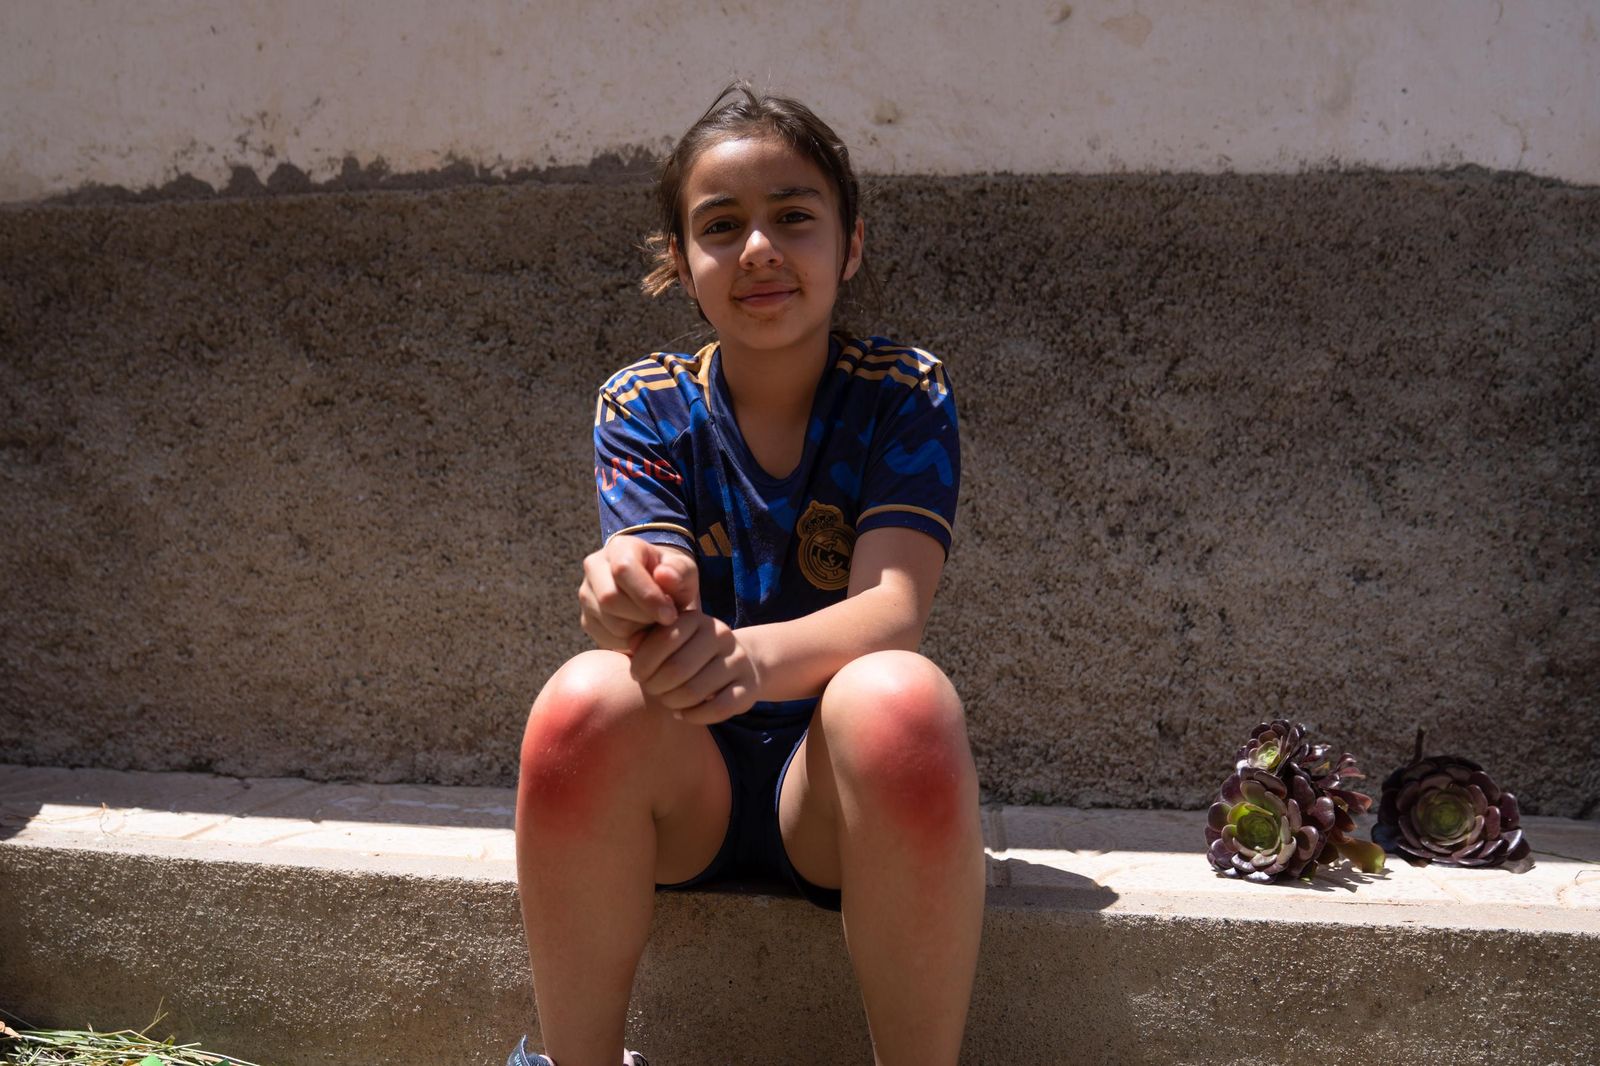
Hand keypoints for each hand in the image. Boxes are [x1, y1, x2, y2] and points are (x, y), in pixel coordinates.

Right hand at [578, 536, 699, 651]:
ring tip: (656, 622)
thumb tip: (664, 575)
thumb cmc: (672, 578)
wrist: (656, 589)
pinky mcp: (587, 619)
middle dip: (643, 616)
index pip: (623, 570)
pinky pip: (606, 638)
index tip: (670, 614)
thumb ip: (679, 572)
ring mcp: (586, 594)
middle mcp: (595, 567)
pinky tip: (644, 630)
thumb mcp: (684, 570)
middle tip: (666, 620)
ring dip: (639, 630)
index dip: (647, 596)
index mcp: (619, 548)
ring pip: (609, 622)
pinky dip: (630, 641)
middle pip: (610, 598)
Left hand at [629, 610, 760, 723]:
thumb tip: (633, 644)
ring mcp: (738, 660)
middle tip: (651, 691)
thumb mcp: (668, 639)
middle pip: (678, 668)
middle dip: (656, 686)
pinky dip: (694, 716)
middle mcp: (720, 635)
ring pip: (696, 691)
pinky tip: (683, 714)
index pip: (664, 638)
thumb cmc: (689, 652)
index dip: (643, 662)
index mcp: (696, 619)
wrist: (738, 664)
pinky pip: (718, 709)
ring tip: (667, 701)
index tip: (637, 675)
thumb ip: (646, 639)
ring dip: (673, 702)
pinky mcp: (749, 686)